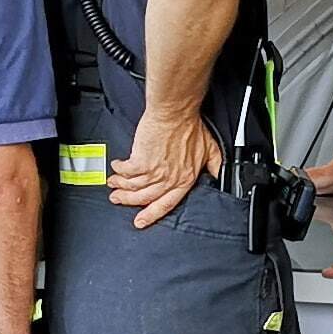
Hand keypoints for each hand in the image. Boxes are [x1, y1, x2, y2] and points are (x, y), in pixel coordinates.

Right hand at [110, 113, 222, 228]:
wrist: (175, 112)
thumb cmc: (190, 126)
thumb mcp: (210, 149)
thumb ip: (214, 165)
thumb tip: (218, 175)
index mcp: (185, 179)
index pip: (167, 204)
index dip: (152, 215)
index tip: (140, 221)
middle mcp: (169, 179)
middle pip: (145, 198)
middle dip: (128, 201)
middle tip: (118, 199)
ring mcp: (154, 172)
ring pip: (133, 187)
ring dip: (120, 186)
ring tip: (114, 183)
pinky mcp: (141, 161)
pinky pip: (126, 172)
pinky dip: (119, 171)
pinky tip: (117, 166)